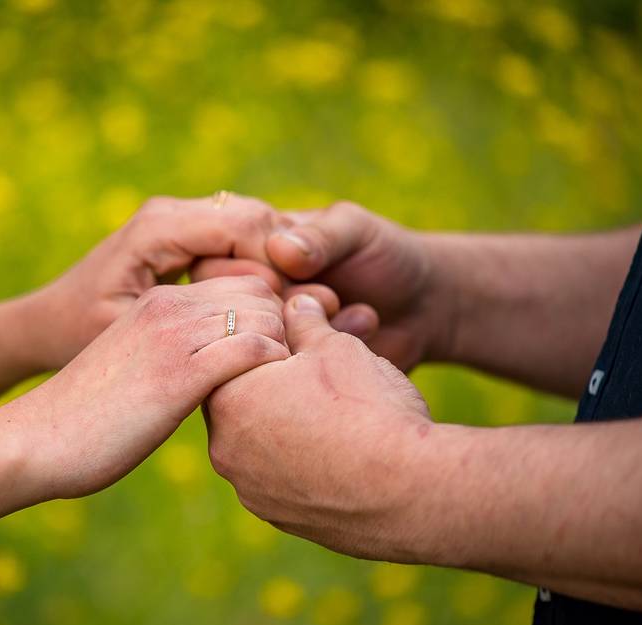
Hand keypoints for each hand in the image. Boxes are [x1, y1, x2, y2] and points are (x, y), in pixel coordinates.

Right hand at [16, 276, 289, 498]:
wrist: (36, 439)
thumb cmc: (85, 416)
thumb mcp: (133, 368)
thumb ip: (173, 356)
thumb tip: (215, 374)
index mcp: (157, 299)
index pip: (241, 280)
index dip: (270, 310)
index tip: (279, 351)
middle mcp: (169, 306)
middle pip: (262, 289)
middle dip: (287, 322)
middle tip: (295, 368)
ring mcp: (175, 336)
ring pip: (266, 314)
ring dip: (287, 347)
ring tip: (287, 387)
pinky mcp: (181, 375)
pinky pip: (255, 349)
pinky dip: (276, 368)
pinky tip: (271, 401)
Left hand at [33, 195, 286, 369]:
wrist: (44, 326)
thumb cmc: (80, 338)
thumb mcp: (140, 334)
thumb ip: (206, 321)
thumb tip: (271, 316)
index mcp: (159, 228)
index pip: (248, 225)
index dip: (284, 265)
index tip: (303, 311)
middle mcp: (170, 213)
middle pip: (259, 219)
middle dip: (289, 263)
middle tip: (310, 312)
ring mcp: (177, 220)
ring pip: (256, 226)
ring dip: (279, 266)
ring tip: (296, 312)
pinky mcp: (183, 237)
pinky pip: (239, 240)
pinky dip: (260, 269)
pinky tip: (271, 308)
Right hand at [195, 200, 451, 370]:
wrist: (428, 307)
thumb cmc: (387, 255)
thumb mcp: (355, 231)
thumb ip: (319, 236)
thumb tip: (279, 250)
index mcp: (250, 257)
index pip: (214, 268)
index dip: (254, 271)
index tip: (299, 268)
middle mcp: (251, 302)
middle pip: (230, 312)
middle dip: (282, 303)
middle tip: (329, 294)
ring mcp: (271, 340)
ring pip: (256, 346)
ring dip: (306, 328)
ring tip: (347, 308)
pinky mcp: (293, 377)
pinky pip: (287, 376)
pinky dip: (327, 349)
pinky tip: (363, 326)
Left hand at [205, 293, 438, 562]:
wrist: (412, 490)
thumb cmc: (368, 407)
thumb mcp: (337, 347)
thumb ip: (306, 323)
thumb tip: (296, 302)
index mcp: (228, 398)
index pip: (229, 360)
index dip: (265, 346)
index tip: (298, 343)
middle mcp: (226, 449)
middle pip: (240, 404)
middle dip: (270, 387)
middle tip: (314, 378)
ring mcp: (251, 491)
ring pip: (259, 446)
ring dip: (285, 429)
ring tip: (332, 417)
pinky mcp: (281, 519)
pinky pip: (281, 481)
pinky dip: (301, 466)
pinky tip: (339, 454)